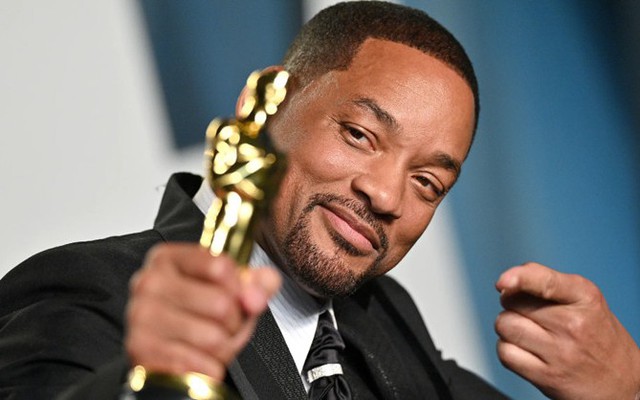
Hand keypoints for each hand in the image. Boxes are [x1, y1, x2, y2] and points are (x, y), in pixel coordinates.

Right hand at [125, 243, 280, 380]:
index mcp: (169, 259)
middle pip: (222, 303)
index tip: (236, 293)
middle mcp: (150, 282)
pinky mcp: (143, 350)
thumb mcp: (229, 293)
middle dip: (235, 322)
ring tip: (210, 343)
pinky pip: (201, 363)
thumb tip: (257, 293)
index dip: (239, 287)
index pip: (221, 266)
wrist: (165, 354)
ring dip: (223, 347)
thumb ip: (256, 284)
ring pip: (214, 337)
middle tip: (223, 325)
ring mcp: (143, 316)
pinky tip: (197, 359)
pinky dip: (209, 367)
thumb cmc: (194, 317)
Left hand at [495, 262, 639, 399]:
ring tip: (530, 334)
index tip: (503, 281)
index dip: (519, 278)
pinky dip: (508, 350)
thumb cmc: (597, 335)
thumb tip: (505, 282)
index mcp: (585, 297)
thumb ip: (547, 283)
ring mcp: (560, 352)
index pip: (545, 281)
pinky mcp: (547, 376)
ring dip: (508, 327)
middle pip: (513, 301)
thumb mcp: (584, 300)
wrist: (623, 383)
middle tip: (533, 316)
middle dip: (514, 305)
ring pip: (504, 325)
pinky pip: (505, 353)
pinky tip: (527, 352)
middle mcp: (573, 323)